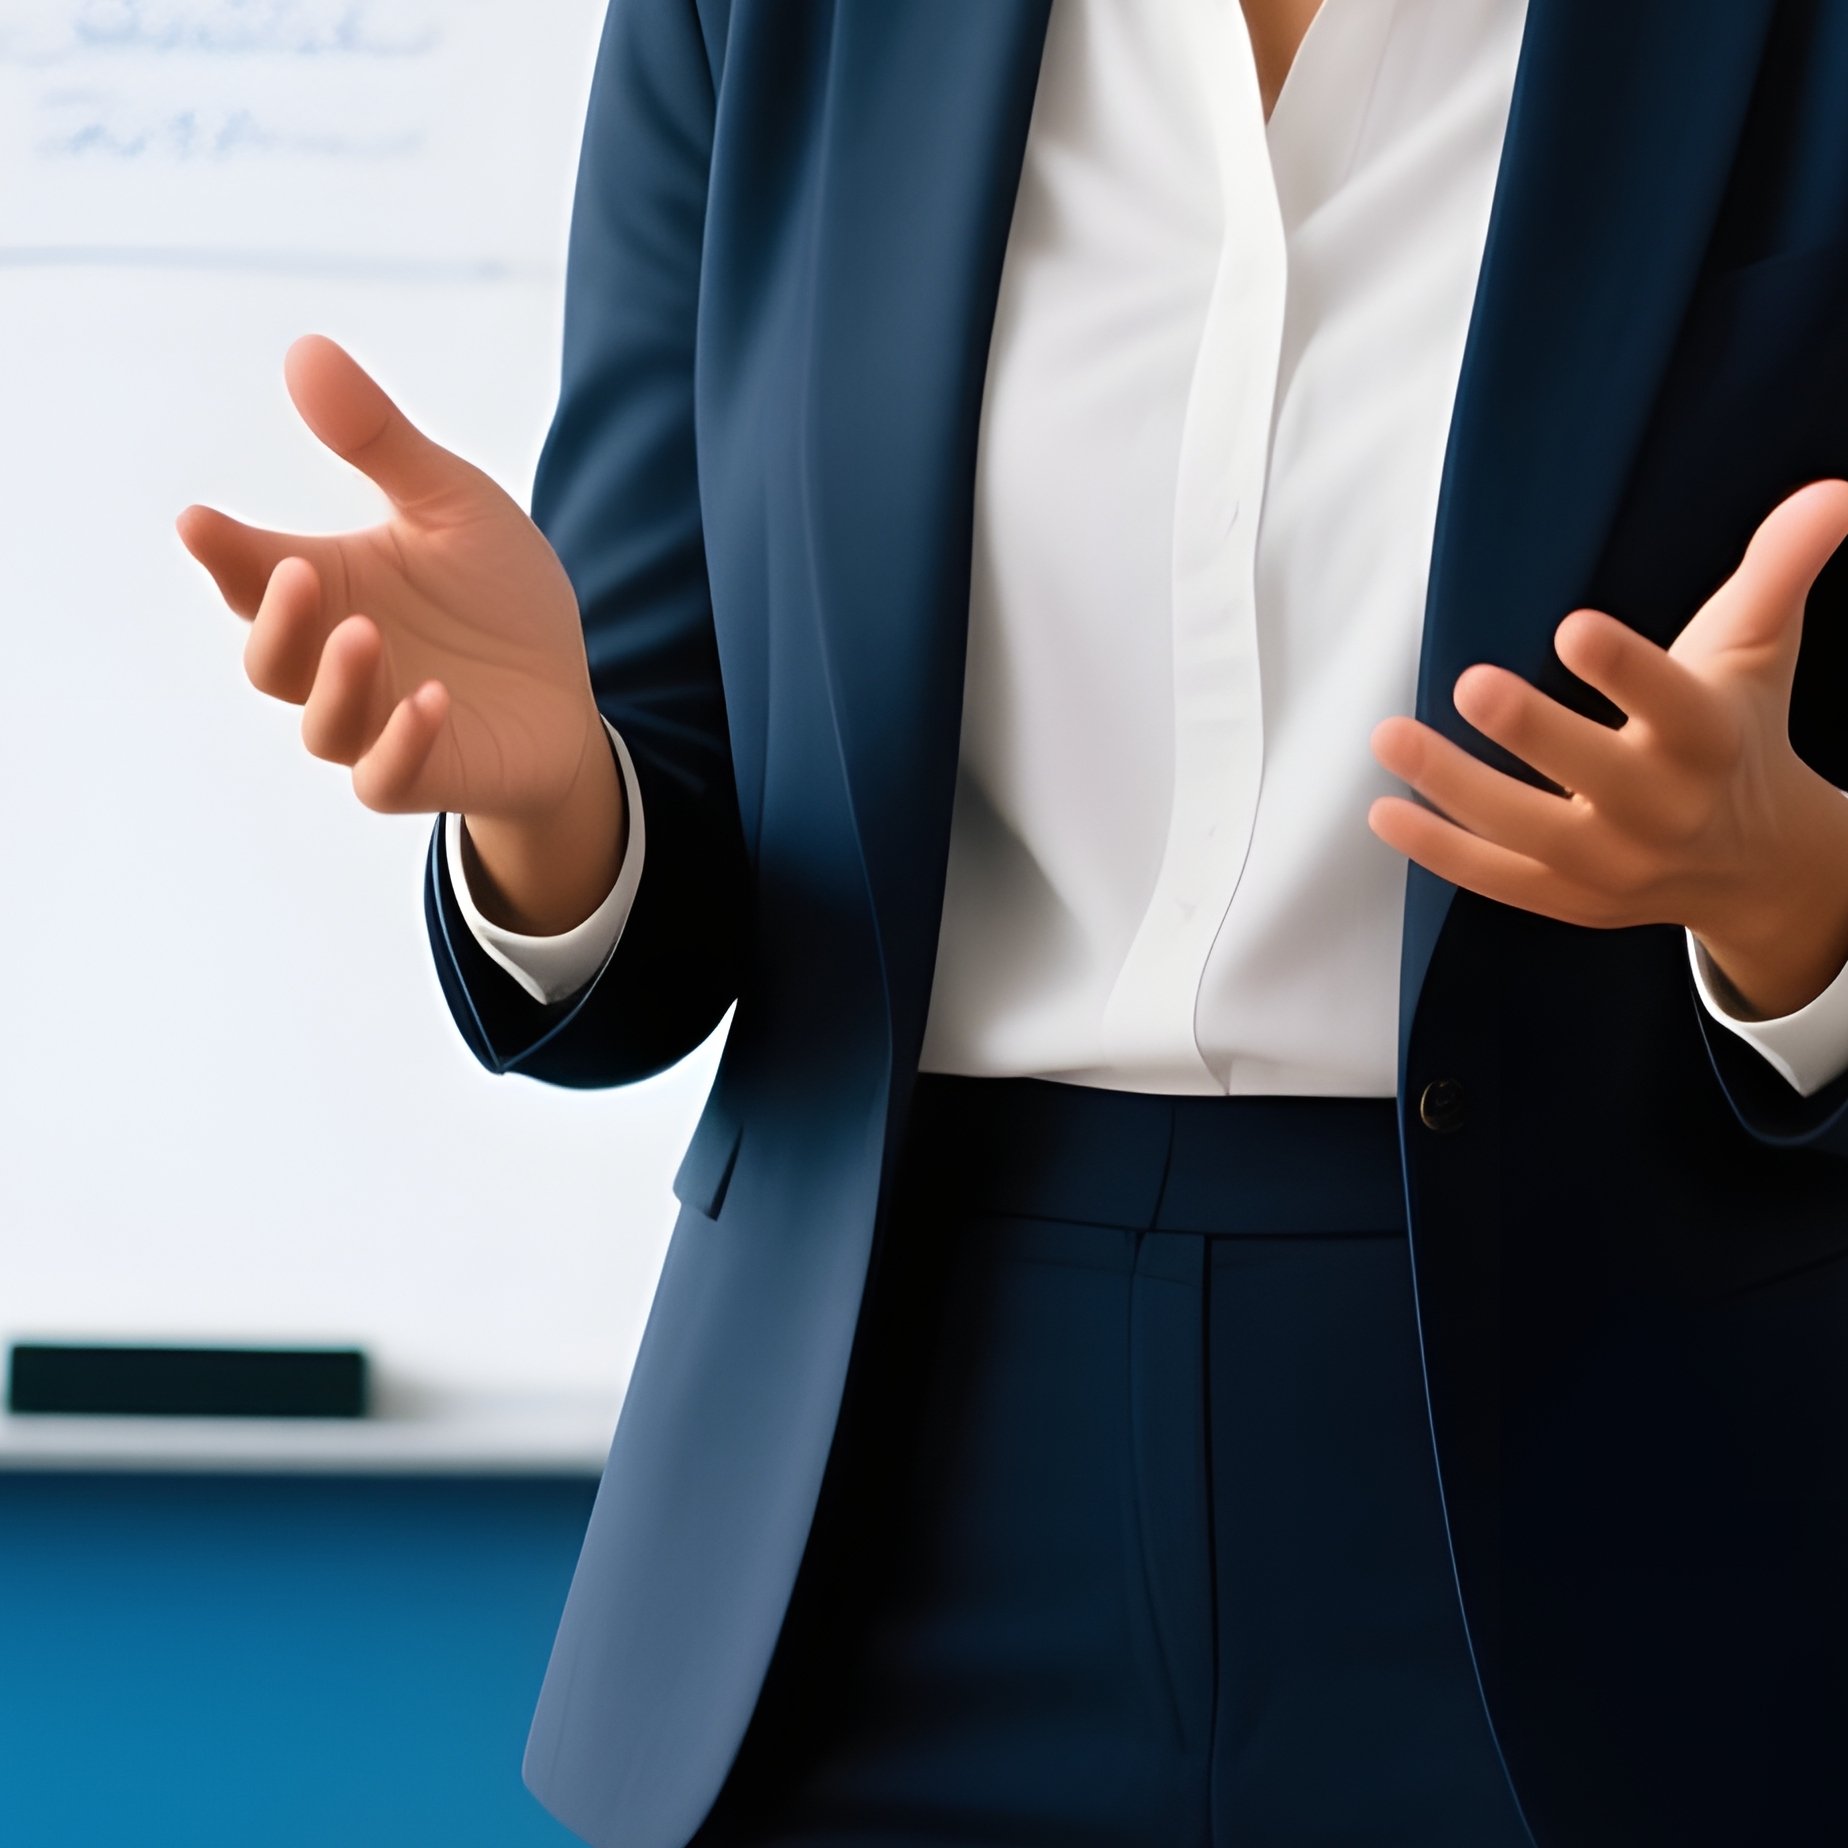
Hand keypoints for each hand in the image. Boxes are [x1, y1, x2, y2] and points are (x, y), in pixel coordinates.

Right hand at [176, 333, 605, 828]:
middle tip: (299, 576)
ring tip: (364, 632)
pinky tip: (432, 700)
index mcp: (329, 588)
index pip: (251, 574)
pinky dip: (401, 743)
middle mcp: (336, 662)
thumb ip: (381, 443)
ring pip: (321, 723)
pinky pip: (386, 776)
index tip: (199, 522)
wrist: (563, 694)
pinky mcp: (422, 773)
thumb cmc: (497, 599)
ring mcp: (375, 723)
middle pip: (273, 657)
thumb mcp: (452, 504)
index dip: (222, 552)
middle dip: (277, 620)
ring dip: (336, 681)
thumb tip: (305, 349)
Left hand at [1368, 477, 1847, 1019]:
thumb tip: (1830, 493)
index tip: (1573, 626)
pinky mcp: (1568, 897)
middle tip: (1470, 683)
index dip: (1627, 669)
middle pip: (1597, 776)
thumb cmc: (1736, 736)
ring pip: (1529, 832)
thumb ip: (1780, 571)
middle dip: (1534, 733)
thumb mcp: (1759, 652)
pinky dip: (1439, 851)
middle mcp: (1664, 810)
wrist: (1758, 867)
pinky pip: (1497, 880)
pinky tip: (1382, 811)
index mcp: (1710, 742)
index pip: (1674, 705)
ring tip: (1390, 737)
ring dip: (1455, 787)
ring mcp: (1612, 863)